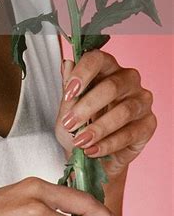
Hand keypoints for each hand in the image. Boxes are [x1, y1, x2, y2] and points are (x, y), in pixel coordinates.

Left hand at [56, 49, 156, 176]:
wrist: (93, 156)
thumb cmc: (81, 124)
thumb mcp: (67, 107)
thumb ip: (68, 87)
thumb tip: (67, 63)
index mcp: (106, 67)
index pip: (97, 59)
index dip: (82, 74)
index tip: (69, 92)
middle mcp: (127, 79)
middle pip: (111, 87)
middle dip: (87, 107)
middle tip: (70, 123)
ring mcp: (141, 100)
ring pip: (122, 111)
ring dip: (98, 128)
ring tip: (81, 141)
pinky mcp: (148, 123)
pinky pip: (130, 133)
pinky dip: (108, 144)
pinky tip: (93, 149)